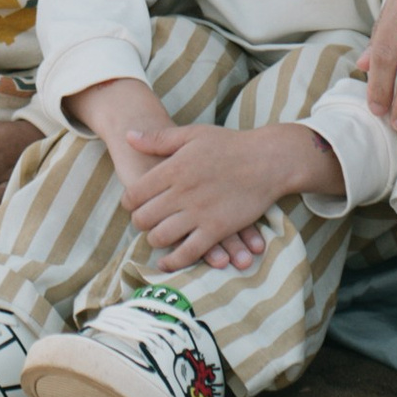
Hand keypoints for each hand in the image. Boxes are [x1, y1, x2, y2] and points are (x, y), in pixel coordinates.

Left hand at [112, 119, 337, 274]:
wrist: (267, 160)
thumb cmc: (229, 144)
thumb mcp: (192, 134)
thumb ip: (158, 139)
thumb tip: (128, 136)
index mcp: (173, 168)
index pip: (135, 193)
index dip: (129, 202)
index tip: (133, 204)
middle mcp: (182, 192)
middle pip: (144, 218)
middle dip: (139, 222)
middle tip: (145, 221)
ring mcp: (199, 213)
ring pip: (161, 237)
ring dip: (154, 239)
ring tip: (157, 236)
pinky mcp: (217, 229)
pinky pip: (188, 252)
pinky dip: (173, 261)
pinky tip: (167, 262)